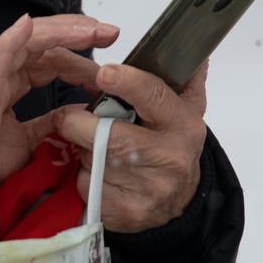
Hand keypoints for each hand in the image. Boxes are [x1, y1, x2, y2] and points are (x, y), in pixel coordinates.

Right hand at [0, 14, 120, 203]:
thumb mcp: (29, 140)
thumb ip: (51, 122)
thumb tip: (80, 112)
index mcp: (10, 80)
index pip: (50, 57)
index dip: (80, 55)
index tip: (108, 56)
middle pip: (43, 42)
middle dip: (78, 33)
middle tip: (110, 33)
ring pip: (28, 42)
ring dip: (60, 32)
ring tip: (89, 29)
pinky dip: (12, 40)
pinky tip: (27, 26)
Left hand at [49, 61, 208, 233]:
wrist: (180, 202)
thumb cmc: (173, 145)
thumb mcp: (187, 109)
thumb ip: (186, 77)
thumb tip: (195, 49)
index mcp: (183, 125)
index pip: (155, 97)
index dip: (127, 83)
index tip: (104, 72)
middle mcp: (169, 158)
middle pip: (111, 136)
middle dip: (79, 123)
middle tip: (67, 117)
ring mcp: (149, 190)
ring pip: (94, 161)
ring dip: (81, 150)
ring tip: (90, 146)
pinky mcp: (126, 214)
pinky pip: (87, 186)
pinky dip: (82, 176)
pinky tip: (95, 173)